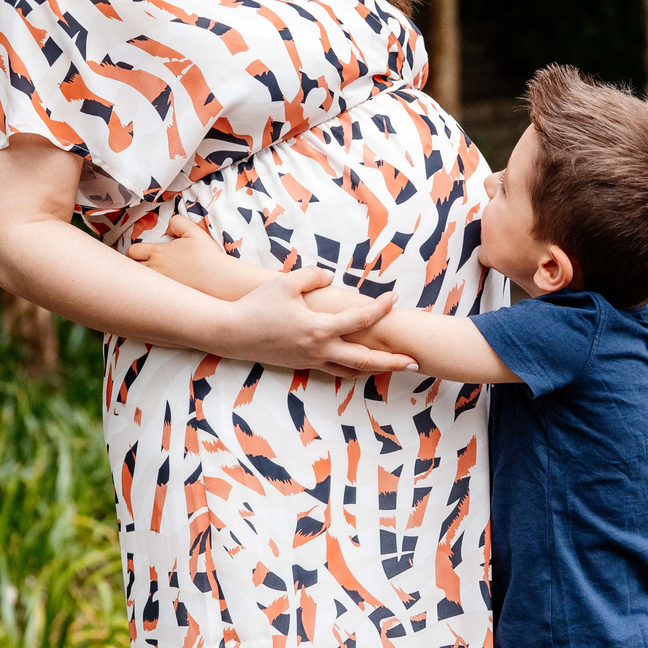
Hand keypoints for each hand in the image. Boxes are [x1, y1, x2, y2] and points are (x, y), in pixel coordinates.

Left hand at [128, 211, 225, 288]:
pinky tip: (160, 290)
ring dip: (141, 279)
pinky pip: (151, 294)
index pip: (132, 251)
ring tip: (149, 279)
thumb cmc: (207, 255)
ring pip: (139, 283)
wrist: (218, 278)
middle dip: (134, 266)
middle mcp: (155, 269)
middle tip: (143, 265)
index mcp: (158, 252)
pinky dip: (151, 291)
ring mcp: (160, 285)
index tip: (143, 253)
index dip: (135, 251)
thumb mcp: (193, 231)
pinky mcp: (167, 297)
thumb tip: (168, 230)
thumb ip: (177, 223)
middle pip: (131, 269)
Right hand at [228, 269, 419, 375]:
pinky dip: (351, 369)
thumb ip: (313, 277)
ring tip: (392, 367)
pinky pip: (333, 370)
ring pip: (350, 370)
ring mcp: (311, 361)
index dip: (381, 307)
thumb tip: (331, 278)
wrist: (231, 333)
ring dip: (374, 370)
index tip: (394, 298)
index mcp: (319, 329)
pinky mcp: (302, 365)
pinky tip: (359, 365)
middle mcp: (319, 350)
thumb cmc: (257, 306)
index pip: (360, 318)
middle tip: (415, 361)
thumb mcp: (285, 283)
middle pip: (365, 360)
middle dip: (392, 361)